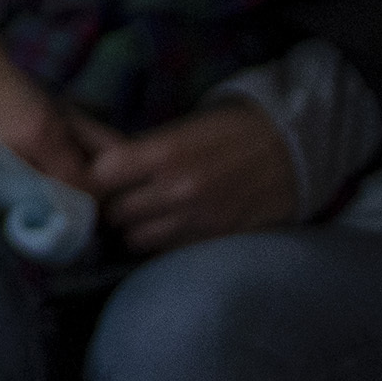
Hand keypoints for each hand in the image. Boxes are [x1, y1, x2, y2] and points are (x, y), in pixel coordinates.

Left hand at [86, 104, 303, 253]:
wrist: (290, 150)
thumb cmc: (228, 131)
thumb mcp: (179, 129)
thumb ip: (139, 150)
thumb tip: (94, 163)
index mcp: (165, 154)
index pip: (99, 178)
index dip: (91, 178)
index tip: (93, 176)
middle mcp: (178, 191)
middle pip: (114, 213)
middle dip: (109, 204)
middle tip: (115, 196)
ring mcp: (199, 221)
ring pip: (136, 239)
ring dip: (132, 227)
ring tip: (140, 213)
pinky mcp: (217, 240)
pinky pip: (168, 251)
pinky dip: (161, 242)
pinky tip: (167, 226)